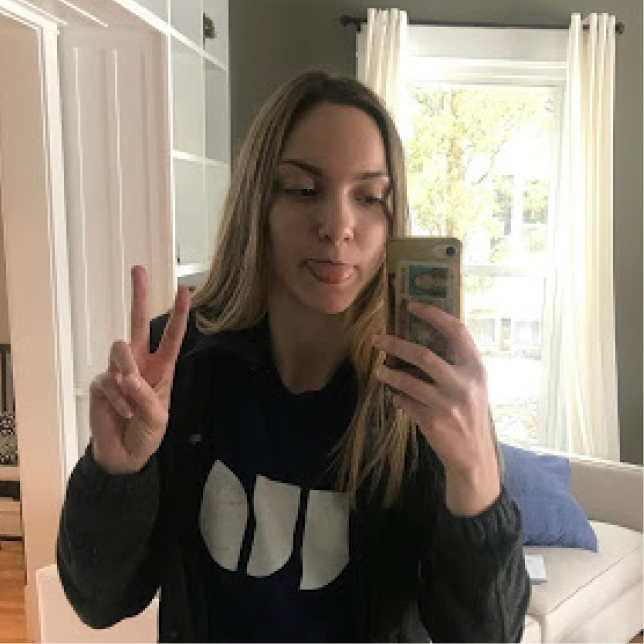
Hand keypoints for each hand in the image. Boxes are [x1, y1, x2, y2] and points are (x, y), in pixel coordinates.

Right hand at [89, 265, 190, 474]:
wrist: (125, 456)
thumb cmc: (147, 434)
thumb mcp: (158, 418)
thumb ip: (147, 397)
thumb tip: (129, 376)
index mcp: (161, 368)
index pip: (171, 336)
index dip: (178, 314)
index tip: (185, 290)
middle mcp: (140, 364)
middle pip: (137, 323)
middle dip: (139, 296)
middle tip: (139, 270)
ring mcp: (119, 372)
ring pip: (119, 348)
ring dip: (127, 368)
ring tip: (131, 390)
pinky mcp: (102, 383)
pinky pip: (107, 379)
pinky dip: (117, 396)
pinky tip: (123, 411)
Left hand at [373, 301, 499, 515]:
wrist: (474, 456)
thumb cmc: (470, 414)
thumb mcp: (472, 385)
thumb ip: (454, 364)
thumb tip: (417, 340)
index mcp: (475, 368)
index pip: (456, 331)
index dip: (433, 315)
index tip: (411, 305)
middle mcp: (463, 384)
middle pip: (423, 355)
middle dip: (395, 344)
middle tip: (377, 339)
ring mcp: (447, 404)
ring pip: (407, 381)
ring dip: (388, 373)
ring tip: (378, 369)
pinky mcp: (432, 421)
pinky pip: (405, 402)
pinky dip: (396, 396)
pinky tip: (395, 396)